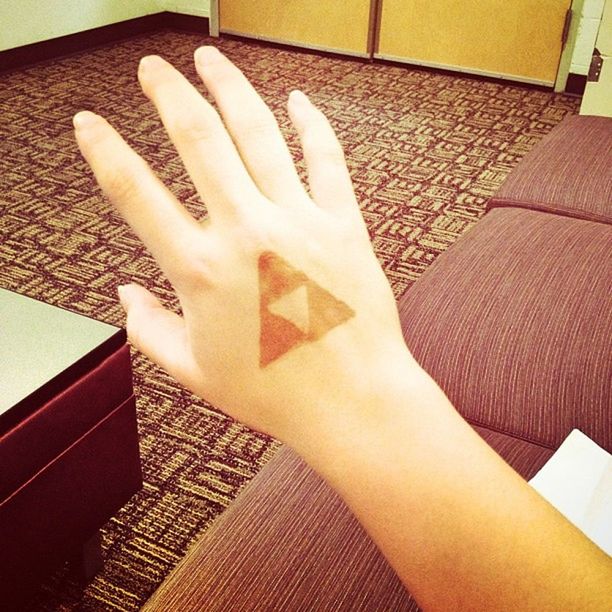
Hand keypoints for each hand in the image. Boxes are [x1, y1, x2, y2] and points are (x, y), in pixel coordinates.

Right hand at [74, 47, 413, 442]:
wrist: (352, 401)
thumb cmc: (276, 393)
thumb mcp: (195, 372)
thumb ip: (150, 330)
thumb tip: (126, 296)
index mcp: (202, 271)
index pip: (136, 194)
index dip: (105, 152)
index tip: (90, 125)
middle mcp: (247, 234)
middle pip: (198, 139)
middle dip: (168, 94)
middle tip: (153, 70)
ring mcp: (299, 223)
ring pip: (258, 133)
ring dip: (229, 88)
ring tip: (209, 60)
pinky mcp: (344, 225)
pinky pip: (327, 159)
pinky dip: (312, 124)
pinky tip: (298, 100)